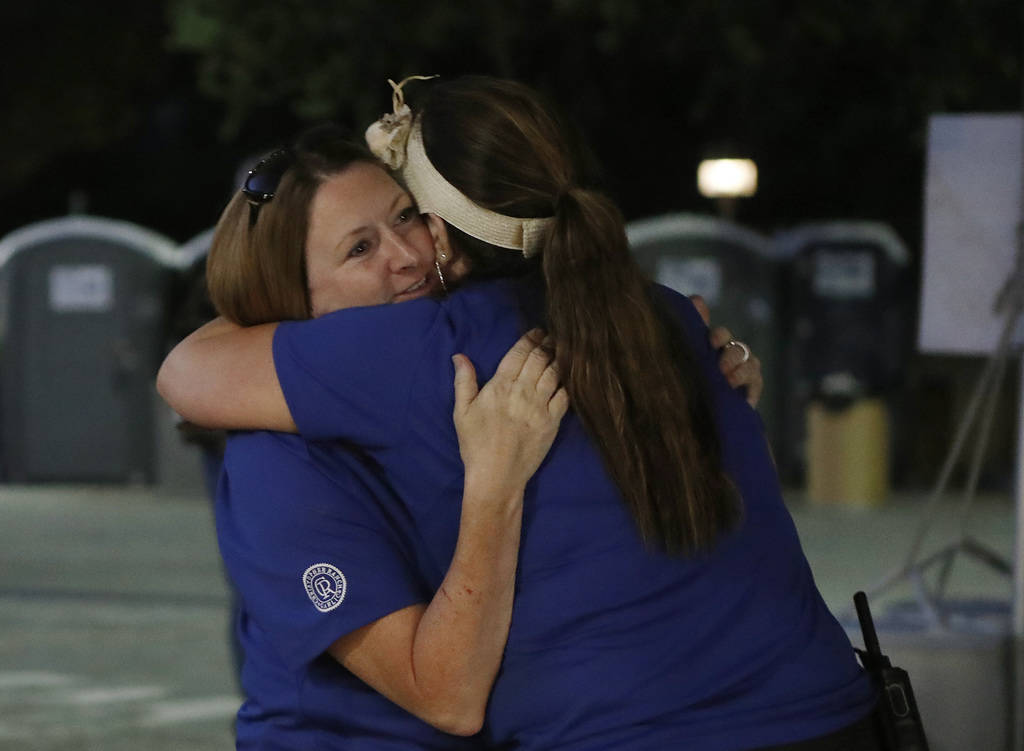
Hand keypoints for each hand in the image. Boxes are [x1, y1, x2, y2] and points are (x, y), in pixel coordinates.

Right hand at [452, 330, 568, 496]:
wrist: (496, 476)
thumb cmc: (475, 444)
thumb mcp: (461, 412)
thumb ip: (464, 381)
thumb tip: (460, 356)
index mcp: (500, 386)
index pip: (520, 353)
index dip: (530, 339)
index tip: (537, 331)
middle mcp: (523, 392)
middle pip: (540, 359)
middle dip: (547, 344)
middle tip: (553, 336)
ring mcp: (540, 407)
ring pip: (555, 373)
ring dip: (560, 359)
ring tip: (563, 351)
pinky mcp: (553, 422)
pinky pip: (565, 395)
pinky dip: (568, 383)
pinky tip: (569, 377)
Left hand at [690, 295, 762, 408]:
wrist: (691, 411)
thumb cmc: (687, 380)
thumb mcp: (684, 356)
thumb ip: (689, 330)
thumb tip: (697, 299)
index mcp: (714, 346)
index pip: (721, 335)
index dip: (718, 336)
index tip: (711, 342)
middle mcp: (731, 354)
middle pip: (737, 349)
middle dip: (731, 356)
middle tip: (721, 368)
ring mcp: (744, 371)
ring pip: (751, 364)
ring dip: (741, 371)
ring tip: (730, 381)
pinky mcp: (751, 389)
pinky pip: (756, 384)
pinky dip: (751, 390)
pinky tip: (743, 397)